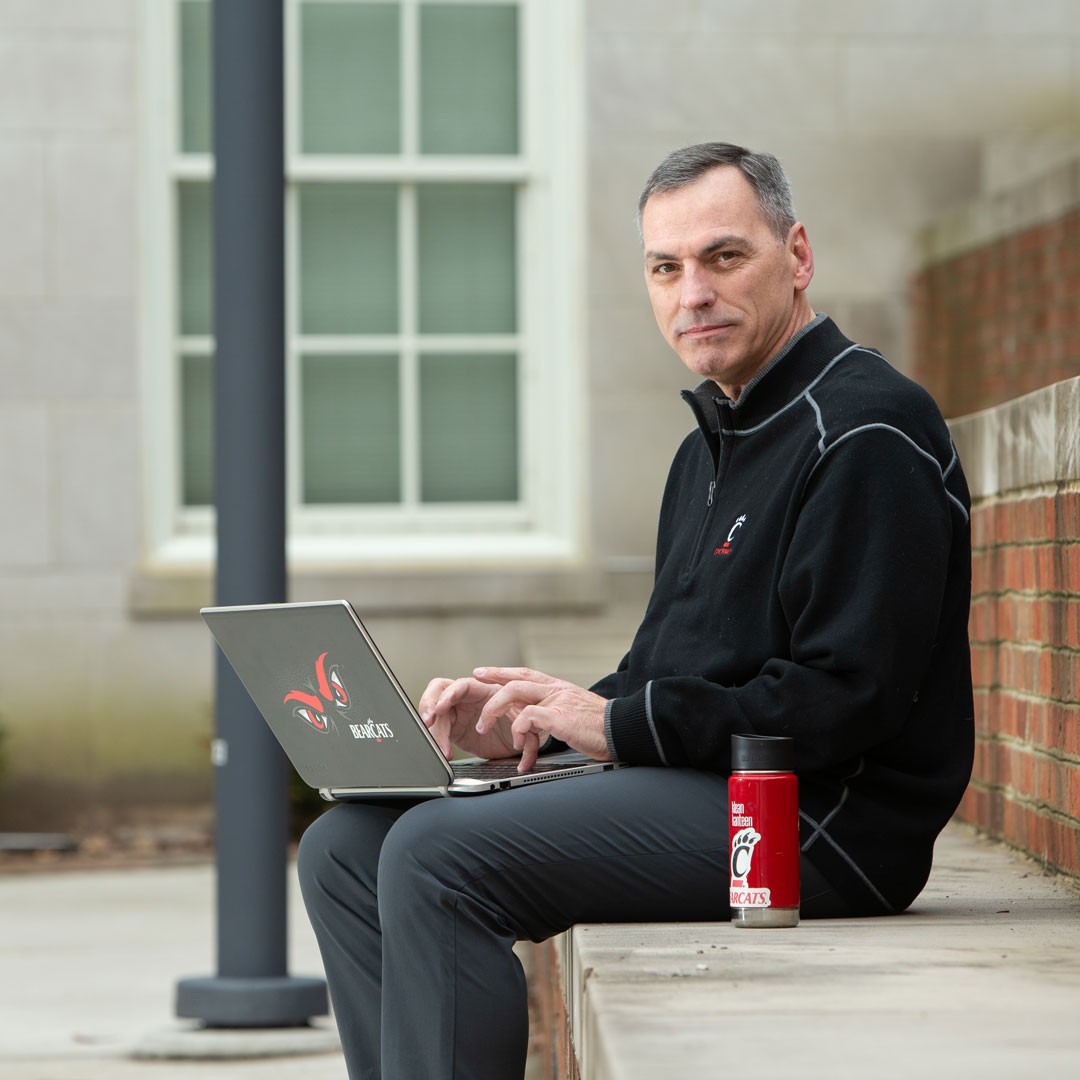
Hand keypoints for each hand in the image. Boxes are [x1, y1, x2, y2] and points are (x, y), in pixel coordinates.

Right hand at [418, 675, 519, 762]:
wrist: (522, 743)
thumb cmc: (525, 724)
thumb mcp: (525, 722)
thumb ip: (521, 724)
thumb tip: (518, 731)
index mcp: (486, 689)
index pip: (462, 685)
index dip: (449, 695)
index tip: (441, 709)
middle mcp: (469, 697)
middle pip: (440, 690)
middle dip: (429, 704)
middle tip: (428, 721)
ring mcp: (459, 710)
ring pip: (436, 713)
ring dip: (434, 729)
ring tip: (441, 748)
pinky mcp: (454, 726)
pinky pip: (438, 729)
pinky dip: (438, 740)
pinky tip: (445, 752)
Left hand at [473, 667, 609, 772]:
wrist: (625, 730)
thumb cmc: (602, 728)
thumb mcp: (574, 714)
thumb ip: (555, 713)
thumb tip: (537, 721)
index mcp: (559, 688)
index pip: (525, 674)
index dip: (502, 672)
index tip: (482, 672)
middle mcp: (556, 690)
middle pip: (515, 680)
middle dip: (490, 684)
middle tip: (473, 690)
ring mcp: (557, 701)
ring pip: (515, 693)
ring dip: (494, 709)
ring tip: (483, 726)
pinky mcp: (559, 717)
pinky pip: (527, 717)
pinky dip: (516, 730)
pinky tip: (517, 744)